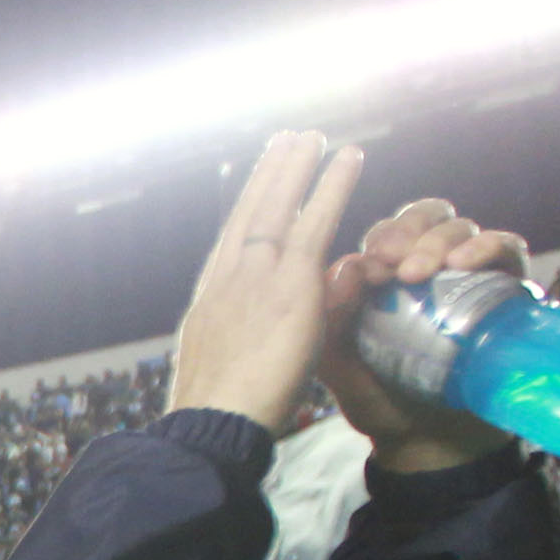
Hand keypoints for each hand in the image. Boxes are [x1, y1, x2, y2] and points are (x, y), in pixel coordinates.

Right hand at [164, 130, 369, 432]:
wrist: (213, 423)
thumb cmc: (221, 413)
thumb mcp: (232, 366)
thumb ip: (264, 332)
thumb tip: (279, 319)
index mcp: (212, 302)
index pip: (231, 245)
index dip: (245, 212)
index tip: (257, 187)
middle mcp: (228, 279)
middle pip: (249, 215)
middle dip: (267, 177)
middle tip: (284, 142)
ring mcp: (256, 276)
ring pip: (278, 207)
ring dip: (297, 167)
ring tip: (312, 136)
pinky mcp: (290, 281)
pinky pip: (316, 222)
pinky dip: (332, 186)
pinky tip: (347, 156)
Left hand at [315, 199, 526, 474]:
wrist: (425, 442)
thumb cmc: (378, 398)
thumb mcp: (338, 361)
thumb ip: (331, 317)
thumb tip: (346, 263)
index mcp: (387, 276)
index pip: (390, 231)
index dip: (385, 234)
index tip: (375, 257)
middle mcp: (432, 268)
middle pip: (429, 218)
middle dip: (412, 230)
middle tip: (397, 259)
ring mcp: (471, 277)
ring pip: (463, 229)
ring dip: (442, 241)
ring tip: (424, 270)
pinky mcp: (507, 290)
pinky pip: (508, 249)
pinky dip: (488, 246)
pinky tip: (466, 263)